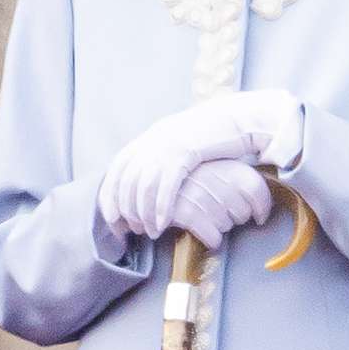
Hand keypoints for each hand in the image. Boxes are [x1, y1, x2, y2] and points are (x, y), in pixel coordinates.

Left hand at [98, 90, 300, 237]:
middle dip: (126, 211)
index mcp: (149, 138)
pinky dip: (161, 208)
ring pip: (143, 187)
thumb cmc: (214, 134)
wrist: (238, 117)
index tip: (113, 219)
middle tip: (131, 230)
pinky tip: (162, 223)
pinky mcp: (184, 153)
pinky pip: (165, 187)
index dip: (110, 197)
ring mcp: (167, 146)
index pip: (117, 170)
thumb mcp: (181, 140)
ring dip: (143, 214)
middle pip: (126, 182)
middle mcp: (152, 141)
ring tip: (150, 231)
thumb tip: (149, 178)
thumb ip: (163, 155)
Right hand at [164, 160, 273, 248]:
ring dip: (221, 228)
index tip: (260, 217)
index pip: (257, 188)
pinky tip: (208, 236)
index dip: (262, 207)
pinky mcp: (183, 211)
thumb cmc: (193, 179)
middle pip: (243, 211)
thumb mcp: (218, 170)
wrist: (151, 181)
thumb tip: (264, 204)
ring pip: (227, 225)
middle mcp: (214, 177)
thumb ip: (241, 180)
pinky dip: (213, 239)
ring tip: (209, 220)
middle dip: (237, 219)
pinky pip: (212, 235)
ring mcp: (198, 193)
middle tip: (224, 215)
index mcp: (226, 165)